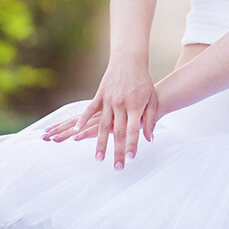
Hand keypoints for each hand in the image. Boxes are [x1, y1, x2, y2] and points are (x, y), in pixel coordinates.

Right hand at [41, 59, 157, 170]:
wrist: (130, 60)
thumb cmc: (143, 81)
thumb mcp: (152, 99)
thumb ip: (150, 119)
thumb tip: (149, 139)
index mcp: (135, 106)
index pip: (134, 130)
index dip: (131, 145)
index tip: (130, 159)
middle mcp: (121, 104)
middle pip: (118, 132)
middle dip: (117, 151)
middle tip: (117, 167)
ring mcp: (108, 100)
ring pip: (102, 125)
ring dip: (99, 143)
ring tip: (99, 159)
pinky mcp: (100, 95)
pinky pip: (89, 110)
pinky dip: (82, 121)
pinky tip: (76, 133)